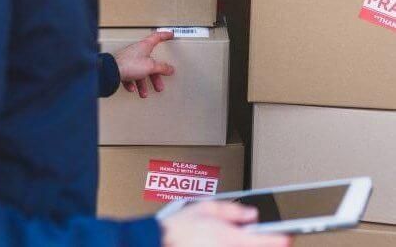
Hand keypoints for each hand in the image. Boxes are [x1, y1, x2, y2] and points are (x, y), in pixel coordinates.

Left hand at [114, 31, 174, 97]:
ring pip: (139, 72)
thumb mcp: (150, 66)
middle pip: (150, 63)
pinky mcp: (122, 67)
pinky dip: (132, 83)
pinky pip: (130, 76)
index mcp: (144, 46)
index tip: (170, 35)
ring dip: (142, 84)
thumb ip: (162, 68)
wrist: (111, 71)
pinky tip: (132, 88)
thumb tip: (170, 69)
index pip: (157, 37)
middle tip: (159, 85)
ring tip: (144, 93)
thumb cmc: (129, 64)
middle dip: (155, 76)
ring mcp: (129, 59)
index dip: (164, 35)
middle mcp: (136, 51)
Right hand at [161, 202, 291, 246]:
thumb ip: (231, 210)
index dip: (280, 238)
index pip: (264, 240)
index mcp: (229, 236)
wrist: (161, 242)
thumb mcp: (205, 207)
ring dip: (251, 245)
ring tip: (238, 236)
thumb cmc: (179, 227)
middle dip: (266, 242)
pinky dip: (238, 246)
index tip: (288, 236)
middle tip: (272, 238)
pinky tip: (226, 241)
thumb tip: (251, 213)